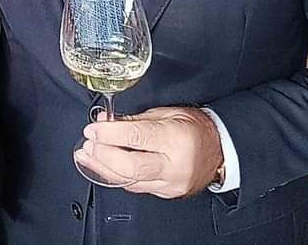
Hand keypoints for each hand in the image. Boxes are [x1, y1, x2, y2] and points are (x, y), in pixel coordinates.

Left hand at [75, 107, 223, 198]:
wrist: (221, 150)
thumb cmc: (196, 127)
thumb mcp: (168, 113)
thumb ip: (135, 120)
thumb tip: (106, 121)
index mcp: (175, 138)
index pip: (137, 137)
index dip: (110, 133)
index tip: (92, 129)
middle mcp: (173, 165)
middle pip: (131, 166)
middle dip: (104, 156)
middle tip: (88, 145)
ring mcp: (170, 184)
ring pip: (130, 181)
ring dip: (103, 168)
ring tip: (85, 156)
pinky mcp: (166, 194)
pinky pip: (136, 187)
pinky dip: (116, 176)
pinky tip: (103, 167)